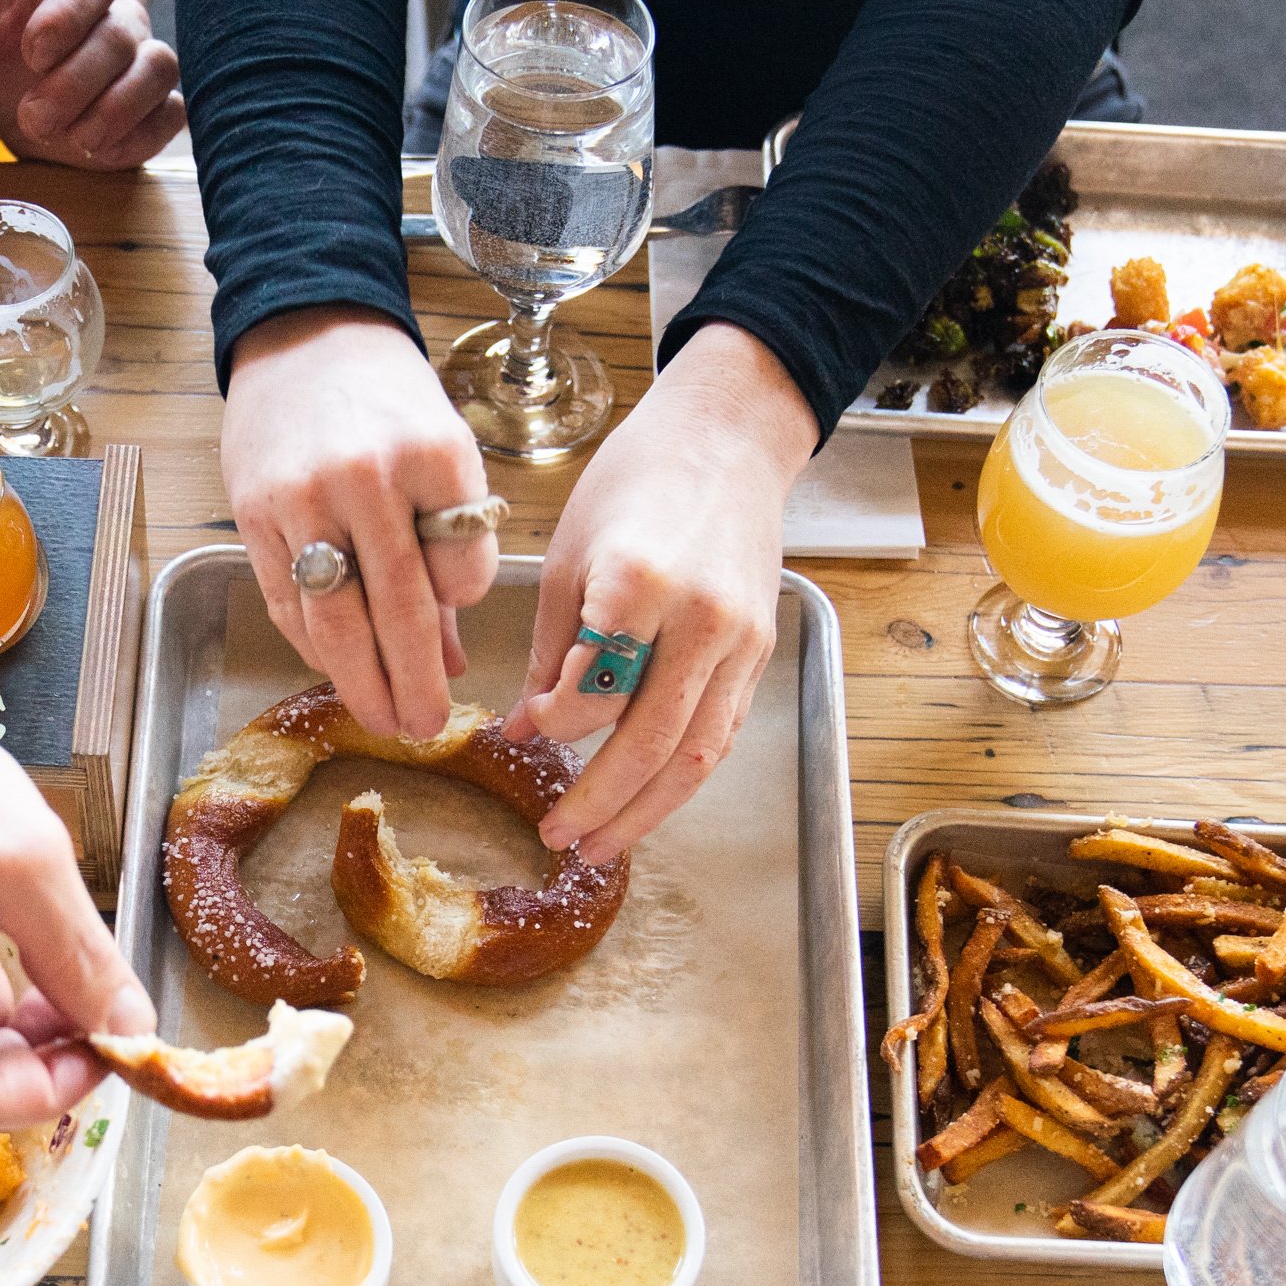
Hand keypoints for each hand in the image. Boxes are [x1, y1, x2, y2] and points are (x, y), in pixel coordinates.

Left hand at [0, 0, 183, 169]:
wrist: (11, 80)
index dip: (66, 18)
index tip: (32, 54)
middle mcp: (117, 16)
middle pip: (119, 37)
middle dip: (75, 84)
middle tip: (33, 119)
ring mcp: (141, 61)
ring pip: (158, 70)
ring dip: (116, 110)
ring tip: (75, 140)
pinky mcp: (155, 108)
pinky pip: (171, 115)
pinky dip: (141, 137)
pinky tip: (98, 153)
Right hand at [221, 306, 496, 738]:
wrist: (307, 338)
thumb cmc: (389, 406)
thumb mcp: (443, 458)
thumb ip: (451, 555)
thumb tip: (454, 661)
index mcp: (434, 457)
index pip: (462, 570)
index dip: (463, 605)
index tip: (456, 620)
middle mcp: (368, 478)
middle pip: (397, 610)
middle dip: (414, 684)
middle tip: (425, 728)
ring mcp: (304, 497)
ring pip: (335, 620)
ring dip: (361, 683)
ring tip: (384, 720)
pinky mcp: (255, 514)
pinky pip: (289, 603)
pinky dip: (314, 646)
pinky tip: (336, 669)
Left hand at [506, 325, 810, 858]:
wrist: (728, 439)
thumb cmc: (635, 481)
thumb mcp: (569, 553)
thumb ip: (552, 648)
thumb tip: (528, 727)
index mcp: (639, 583)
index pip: (590, 693)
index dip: (551, 723)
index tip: (524, 727)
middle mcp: (701, 620)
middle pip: (649, 743)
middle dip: (598, 803)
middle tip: (557, 838)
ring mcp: (740, 641)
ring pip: (695, 757)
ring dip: (645, 812)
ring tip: (600, 845)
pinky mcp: (761, 653)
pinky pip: (720, 734)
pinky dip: (681, 778)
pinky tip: (645, 801)